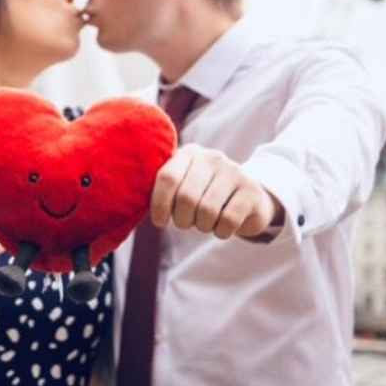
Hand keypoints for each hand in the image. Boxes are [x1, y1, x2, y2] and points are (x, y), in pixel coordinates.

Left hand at [151, 144, 283, 239]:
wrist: (249, 198)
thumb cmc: (205, 196)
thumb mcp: (184, 185)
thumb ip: (164, 188)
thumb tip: (134, 200)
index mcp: (190, 153)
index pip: (168, 177)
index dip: (159, 204)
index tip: (160, 221)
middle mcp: (214, 158)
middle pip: (187, 198)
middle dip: (183, 220)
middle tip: (188, 223)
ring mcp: (235, 172)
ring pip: (207, 211)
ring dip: (203, 226)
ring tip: (207, 222)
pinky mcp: (251, 191)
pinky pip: (227, 221)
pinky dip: (221, 231)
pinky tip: (224, 226)